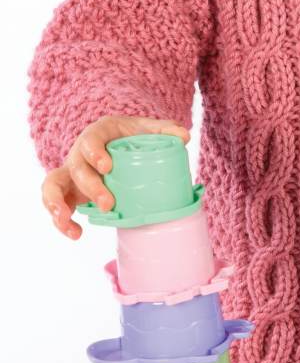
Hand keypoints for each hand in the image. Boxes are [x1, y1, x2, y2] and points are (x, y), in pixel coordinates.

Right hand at [40, 114, 189, 239]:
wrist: (115, 141)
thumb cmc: (129, 135)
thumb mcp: (145, 128)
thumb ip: (164, 130)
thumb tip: (184, 137)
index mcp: (97, 134)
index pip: (90, 140)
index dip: (94, 153)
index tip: (107, 166)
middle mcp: (78, 153)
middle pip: (76, 168)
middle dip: (90, 187)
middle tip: (108, 203)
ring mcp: (70, 172)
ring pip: (52, 185)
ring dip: (56, 204)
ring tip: (67, 220)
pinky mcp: (68, 191)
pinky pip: (54, 204)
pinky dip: (61, 222)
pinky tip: (76, 234)